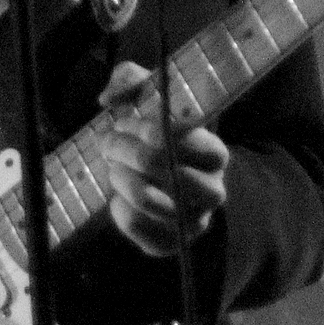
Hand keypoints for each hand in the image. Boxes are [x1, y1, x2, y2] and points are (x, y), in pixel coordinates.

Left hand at [96, 61, 228, 256]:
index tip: (128, 120)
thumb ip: (130, 80)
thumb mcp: (151, 96)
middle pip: (157, 163)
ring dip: (118, 176)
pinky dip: (118, 208)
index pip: (182, 136)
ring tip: (115, 167)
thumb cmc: (158, 133)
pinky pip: (134, 226)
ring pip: (144, 196)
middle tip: (108, 141)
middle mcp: (212, 190)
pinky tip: (119, 196)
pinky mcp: (170, 244)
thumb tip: (108, 98)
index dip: (147, 125)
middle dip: (122, 147)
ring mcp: (193, 221)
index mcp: (215, 152)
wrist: (165, 182)